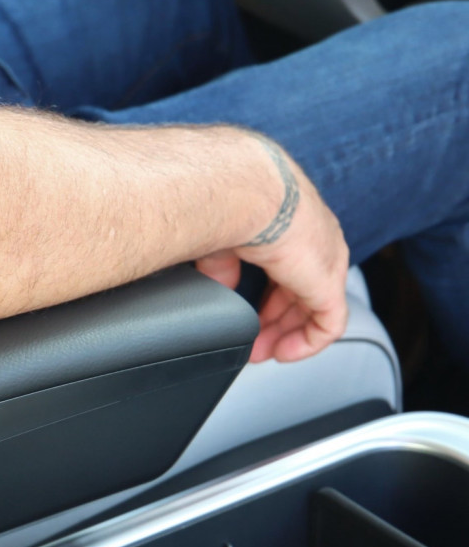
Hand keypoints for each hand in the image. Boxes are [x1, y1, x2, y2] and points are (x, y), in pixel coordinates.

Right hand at [196, 137, 349, 362]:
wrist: (244, 193)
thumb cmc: (230, 201)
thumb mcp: (223, 241)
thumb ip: (225, 266)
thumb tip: (219, 285)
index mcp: (294, 225)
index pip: (289, 269)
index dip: (269, 298)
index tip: (249, 318)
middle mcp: (318, 242)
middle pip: (303, 292)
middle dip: (276, 322)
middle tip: (253, 343)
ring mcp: (327, 263)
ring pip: (316, 310)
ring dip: (288, 335)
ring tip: (262, 352)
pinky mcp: (328, 284)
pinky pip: (327, 325)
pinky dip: (307, 343)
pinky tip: (284, 353)